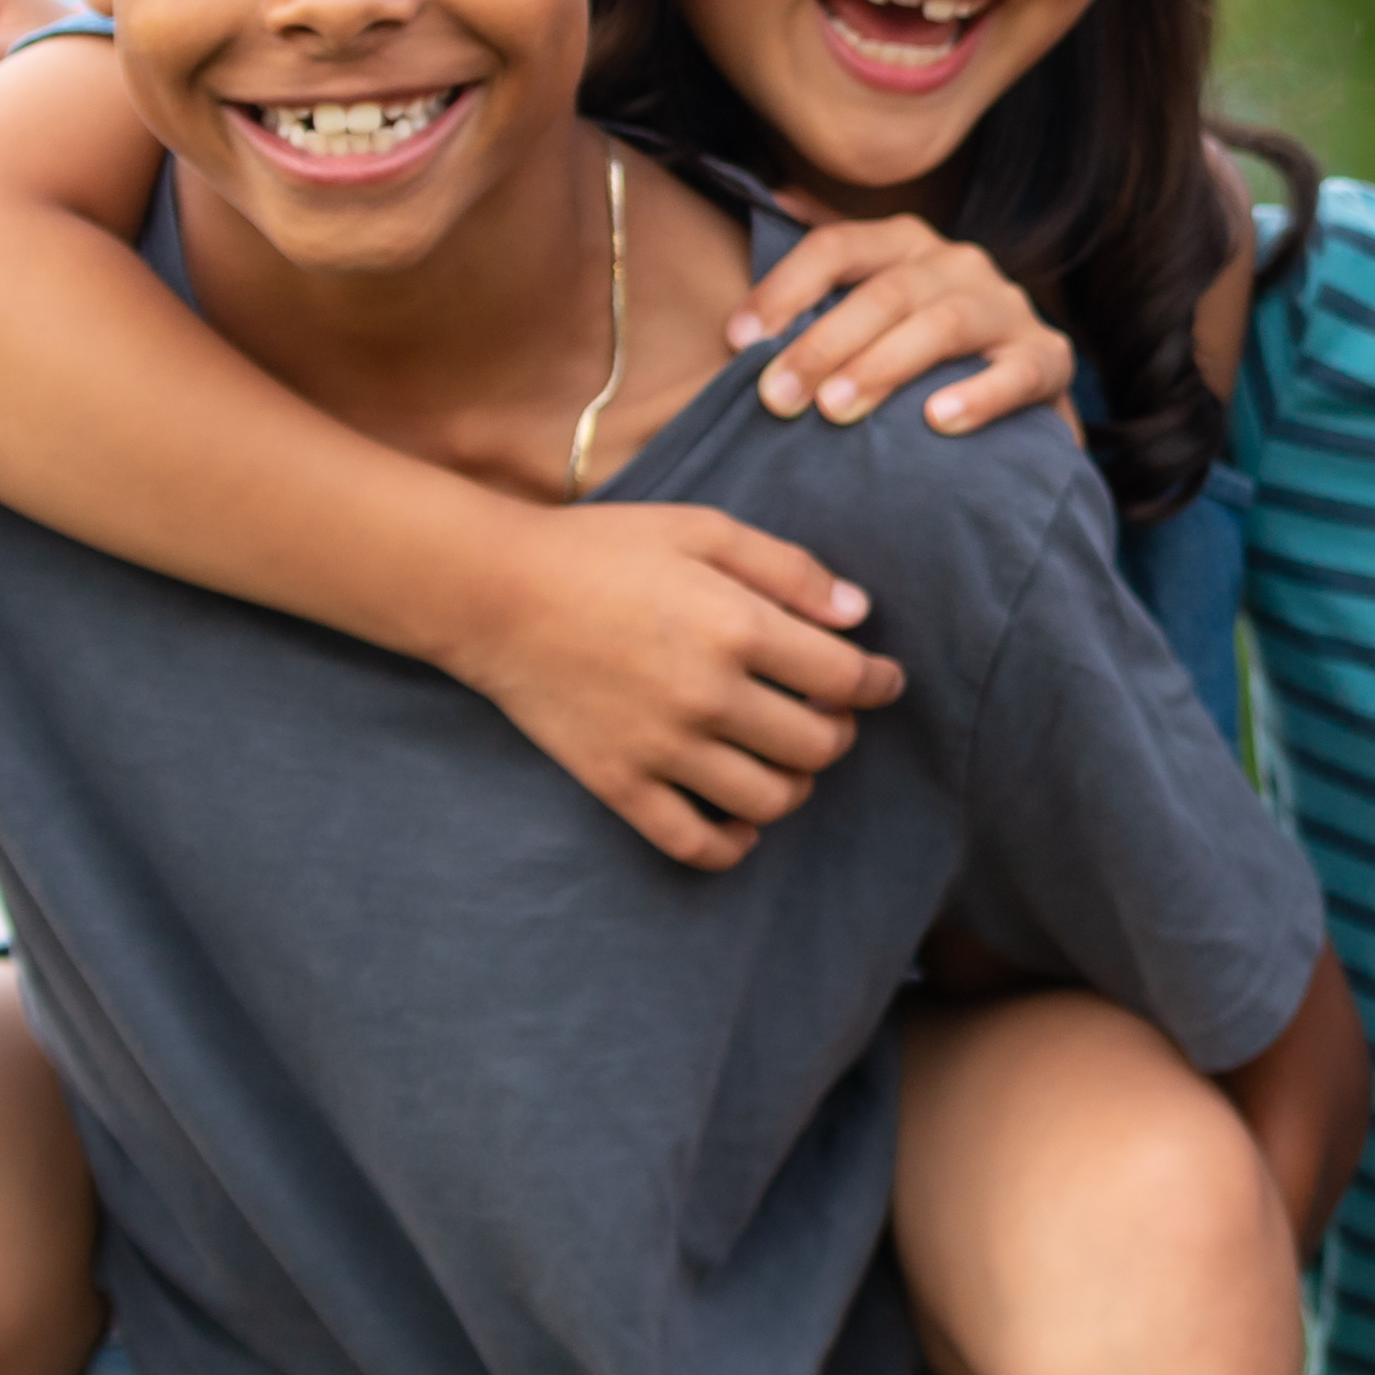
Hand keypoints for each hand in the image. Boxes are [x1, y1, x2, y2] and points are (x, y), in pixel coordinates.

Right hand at [457, 502, 902, 871]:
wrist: (493, 592)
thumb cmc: (602, 549)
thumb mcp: (704, 530)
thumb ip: (789, 569)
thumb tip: (858, 615)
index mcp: (737, 627)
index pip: (846, 680)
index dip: (879, 682)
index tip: (881, 679)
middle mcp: (707, 696)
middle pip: (819, 745)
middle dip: (839, 731)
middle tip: (826, 713)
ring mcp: (661, 748)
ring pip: (770, 799)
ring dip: (795, 783)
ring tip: (784, 758)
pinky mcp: (617, 782)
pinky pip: (693, 843)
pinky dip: (731, 844)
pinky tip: (741, 820)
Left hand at [726, 215, 1080, 436]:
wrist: (1019, 387)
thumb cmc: (919, 347)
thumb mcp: (873, 295)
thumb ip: (829, 258)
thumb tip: (773, 197)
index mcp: (907, 243)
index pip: (837, 246)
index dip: (784, 288)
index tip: (737, 340)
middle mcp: (959, 264)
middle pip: (886, 292)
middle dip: (824, 344)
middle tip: (777, 396)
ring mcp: (1007, 308)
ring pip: (943, 326)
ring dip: (883, 367)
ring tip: (836, 411)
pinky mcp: (1048, 359)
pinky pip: (1016, 372)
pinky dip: (978, 395)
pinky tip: (939, 421)